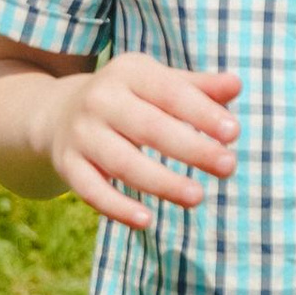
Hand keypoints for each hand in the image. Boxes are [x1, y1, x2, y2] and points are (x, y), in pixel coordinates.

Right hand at [47, 53, 240, 231]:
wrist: (59, 112)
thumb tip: (236, 85)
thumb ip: (198, 87)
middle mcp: (100, 100)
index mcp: (129, 73)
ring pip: (123, 163)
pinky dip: (117, 208)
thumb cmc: (128, 98)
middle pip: (149, 128)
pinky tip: (147, 221)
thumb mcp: (158, 82)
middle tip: (228, 166)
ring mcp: (82, 134)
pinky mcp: (68, 165)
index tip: (234, 133)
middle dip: (191, 148)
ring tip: (197, 197)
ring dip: (162, 182)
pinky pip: (92, 191)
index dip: (202, 113)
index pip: (170, 92)